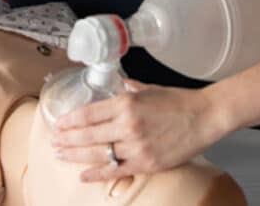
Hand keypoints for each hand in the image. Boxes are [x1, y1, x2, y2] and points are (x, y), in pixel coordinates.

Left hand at [51, 81, 221, 180]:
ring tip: (60, 155)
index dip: (70, 121)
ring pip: (97, 154)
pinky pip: (115, 171)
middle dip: (67, 140)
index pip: (88, 114)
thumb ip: (128, 89)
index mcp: (126, 103)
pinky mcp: (146, 164)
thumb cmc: (178, 101)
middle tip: (54, 142)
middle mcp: (127, 125)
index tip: (58, 124)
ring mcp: (136, 147)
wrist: (205, 117)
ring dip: (75, 156)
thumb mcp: (148, 89)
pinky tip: (83, 175)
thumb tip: (116, 85)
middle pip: (87, 136)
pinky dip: (96, 174)